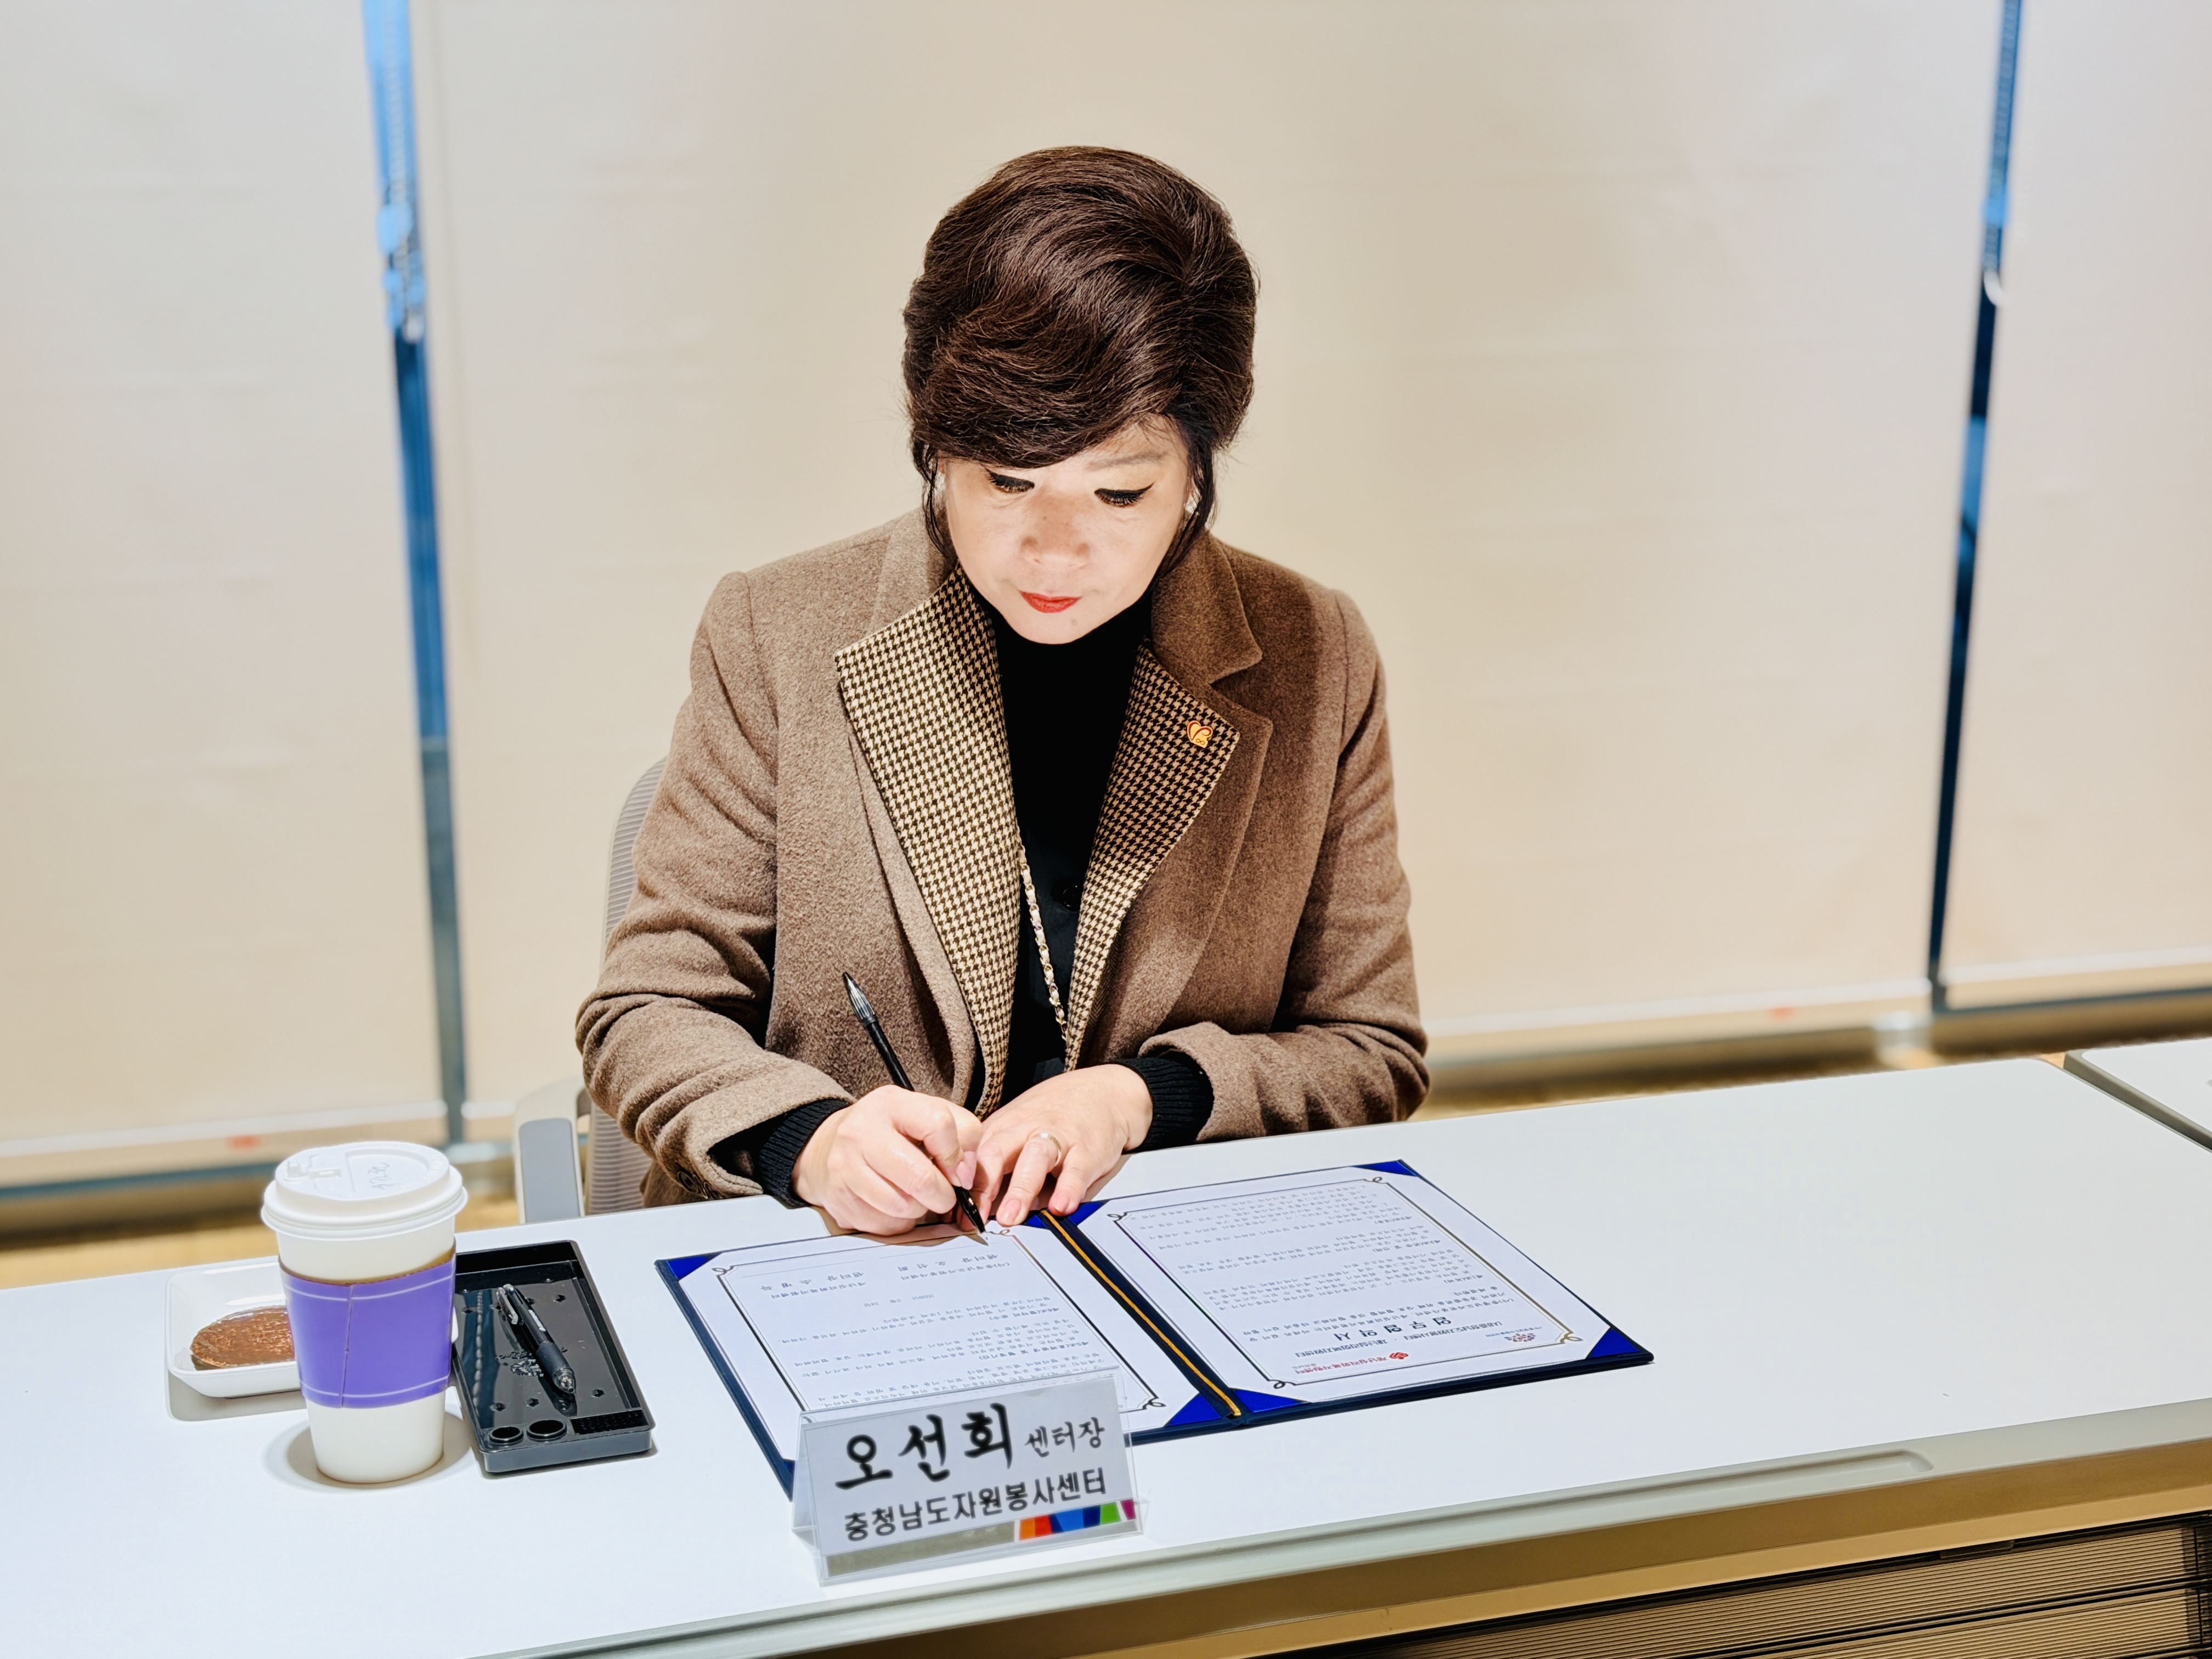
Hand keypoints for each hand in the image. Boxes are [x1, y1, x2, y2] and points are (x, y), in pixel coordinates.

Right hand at [791, 1087, 981, 1236]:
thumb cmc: (887, 1131)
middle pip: (920, 1177)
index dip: (956, 1155)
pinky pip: (884, 1224)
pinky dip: (898, 1221)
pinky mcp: (839, 1199)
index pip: (938, 1124)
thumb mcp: (925, 1114)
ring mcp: (845, 1168)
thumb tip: (966, 1176)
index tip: (957, 1170)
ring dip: (920, 1210)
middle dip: (943, 1195)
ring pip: (902, 1206)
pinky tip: (894, 1205)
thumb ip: (960, 1134)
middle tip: (944, 1196)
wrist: (829, 1146)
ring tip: (917, 1197)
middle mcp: (861, 1133)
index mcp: (890, 1104)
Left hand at [973, 1066, 1150, 1226]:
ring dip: (1020, 1188)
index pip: (974, 1157)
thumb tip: (970, 1203)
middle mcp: (1026, 1130)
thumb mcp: (1016, 1127)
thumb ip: (995, 1160)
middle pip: (997, 1153)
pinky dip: (1069, 1187)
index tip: (955, 1215)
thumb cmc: (1054, 1113)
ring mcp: (1058, 1137)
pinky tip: (1062, 1205)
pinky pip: (1076, 1169)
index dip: (962, 1186)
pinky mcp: (1087, 1149)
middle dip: (983, 1185)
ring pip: (1034, 1157)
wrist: (1103, 1091)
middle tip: (975, 1217)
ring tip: (1011, 1216)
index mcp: (1004, 1128)